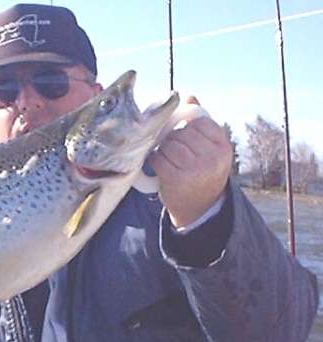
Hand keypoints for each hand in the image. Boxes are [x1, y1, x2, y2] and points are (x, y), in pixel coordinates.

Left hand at [149, 97, 231, 227]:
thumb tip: (190, 97)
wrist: (199, 208)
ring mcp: (194, 168)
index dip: (186, 126)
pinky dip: (156, 160)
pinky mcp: (176, 178)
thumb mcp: (210, 149)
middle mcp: (211, 157)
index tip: (183, 135)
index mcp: (222, 146)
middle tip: (173, 149)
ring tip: (168, 158)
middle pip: (182, 132)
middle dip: (173, 138)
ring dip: (163, 149)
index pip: (199, 121)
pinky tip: (161, 166)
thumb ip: (201, 124)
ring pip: (169, 144)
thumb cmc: (203, 173)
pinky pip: (158, 158)